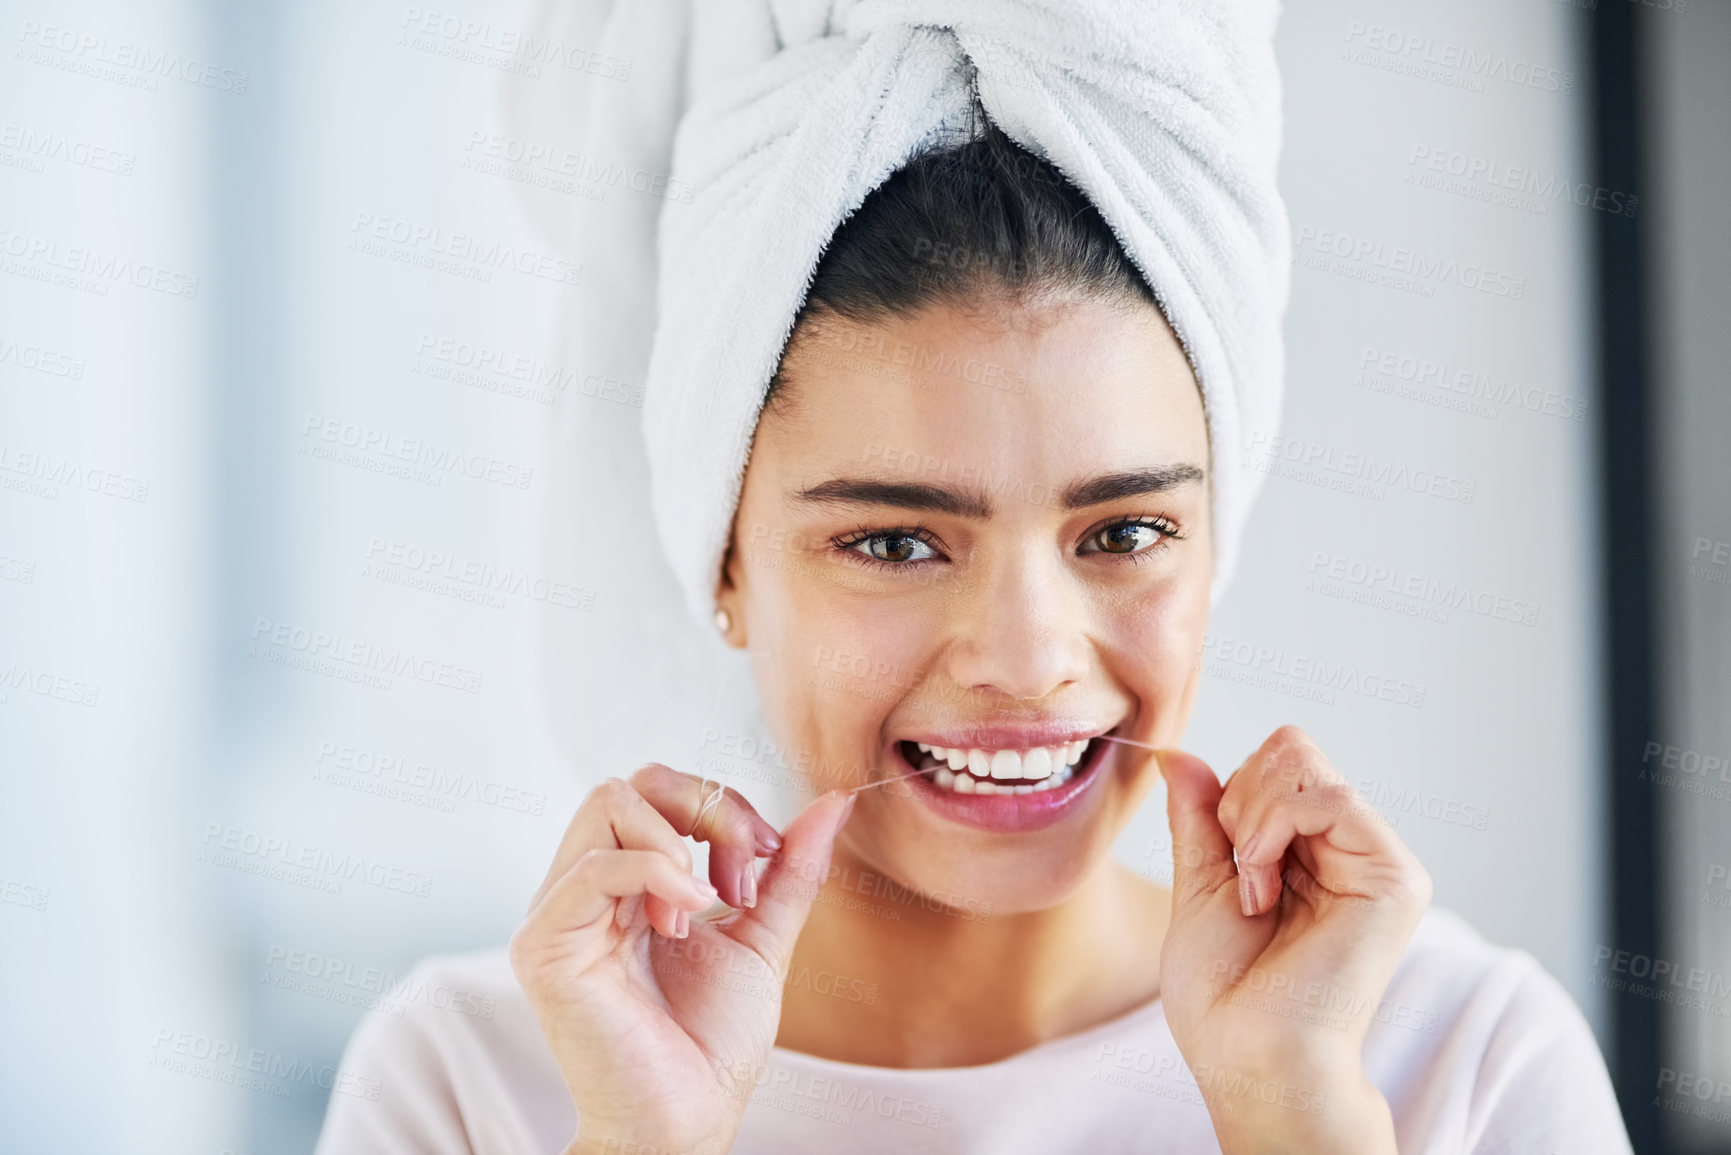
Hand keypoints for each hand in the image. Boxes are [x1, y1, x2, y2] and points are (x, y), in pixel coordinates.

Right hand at [509, 764, 855, 1154]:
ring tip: (704, 906)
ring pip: (607, 803)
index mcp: (625, 885)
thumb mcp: (762, 938)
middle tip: (741, 875)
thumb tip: (835, 801)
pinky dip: (656, 873)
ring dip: (679, 839)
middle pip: (631, 783)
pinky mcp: (545, 946)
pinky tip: (687, 917)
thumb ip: (790, 870)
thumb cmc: (711, 1046)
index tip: (762, 859)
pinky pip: (595, 867)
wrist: (686, 1122)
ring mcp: (559, 915)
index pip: (658, 790)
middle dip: (705, 807)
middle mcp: (583, 891)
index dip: (721, 806)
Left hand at [1156, 726, 1431, 1154]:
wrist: (1248, 1055)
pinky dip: (1273, 828)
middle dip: (1240, 801)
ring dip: (1251, 823)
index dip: (1233, 796)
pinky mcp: (1396, 877)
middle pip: (1291, 749)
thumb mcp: (1200, 883)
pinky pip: (1328, 796)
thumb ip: (1199, 816)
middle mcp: (1350, 849)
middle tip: (1241, 875)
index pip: (1275, 761)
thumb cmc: (1224, 993)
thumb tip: (1177, 754)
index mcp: (1311, 851)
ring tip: (1255, 892)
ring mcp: (1377, 860)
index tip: (1225, 864)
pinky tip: (1266, 888)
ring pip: (1303, 762)